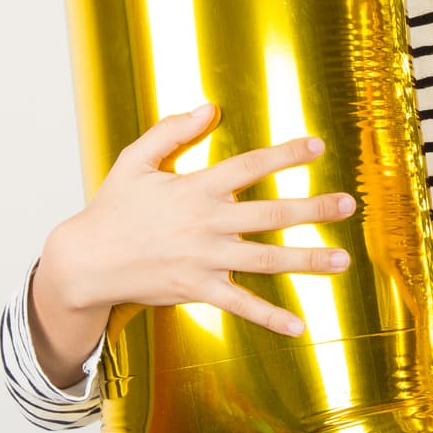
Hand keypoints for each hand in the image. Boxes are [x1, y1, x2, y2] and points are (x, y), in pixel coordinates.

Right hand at [32, 103, 356, 376]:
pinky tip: (300, 325)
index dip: (285, 155)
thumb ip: (171, 131)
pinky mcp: (197, 289)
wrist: (84, 261)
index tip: (318, 148)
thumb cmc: (111, 208)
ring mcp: (203, 259)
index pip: (248, 166)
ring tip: (342, 260)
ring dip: (306, 260)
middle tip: (349, 205)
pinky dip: (270, 316)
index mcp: (194, 188)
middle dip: (312, 209)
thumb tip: (208, 107)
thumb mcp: (134, 161)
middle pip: (269, 213)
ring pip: (264, 259)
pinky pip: (240, 305)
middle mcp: (205, 224)